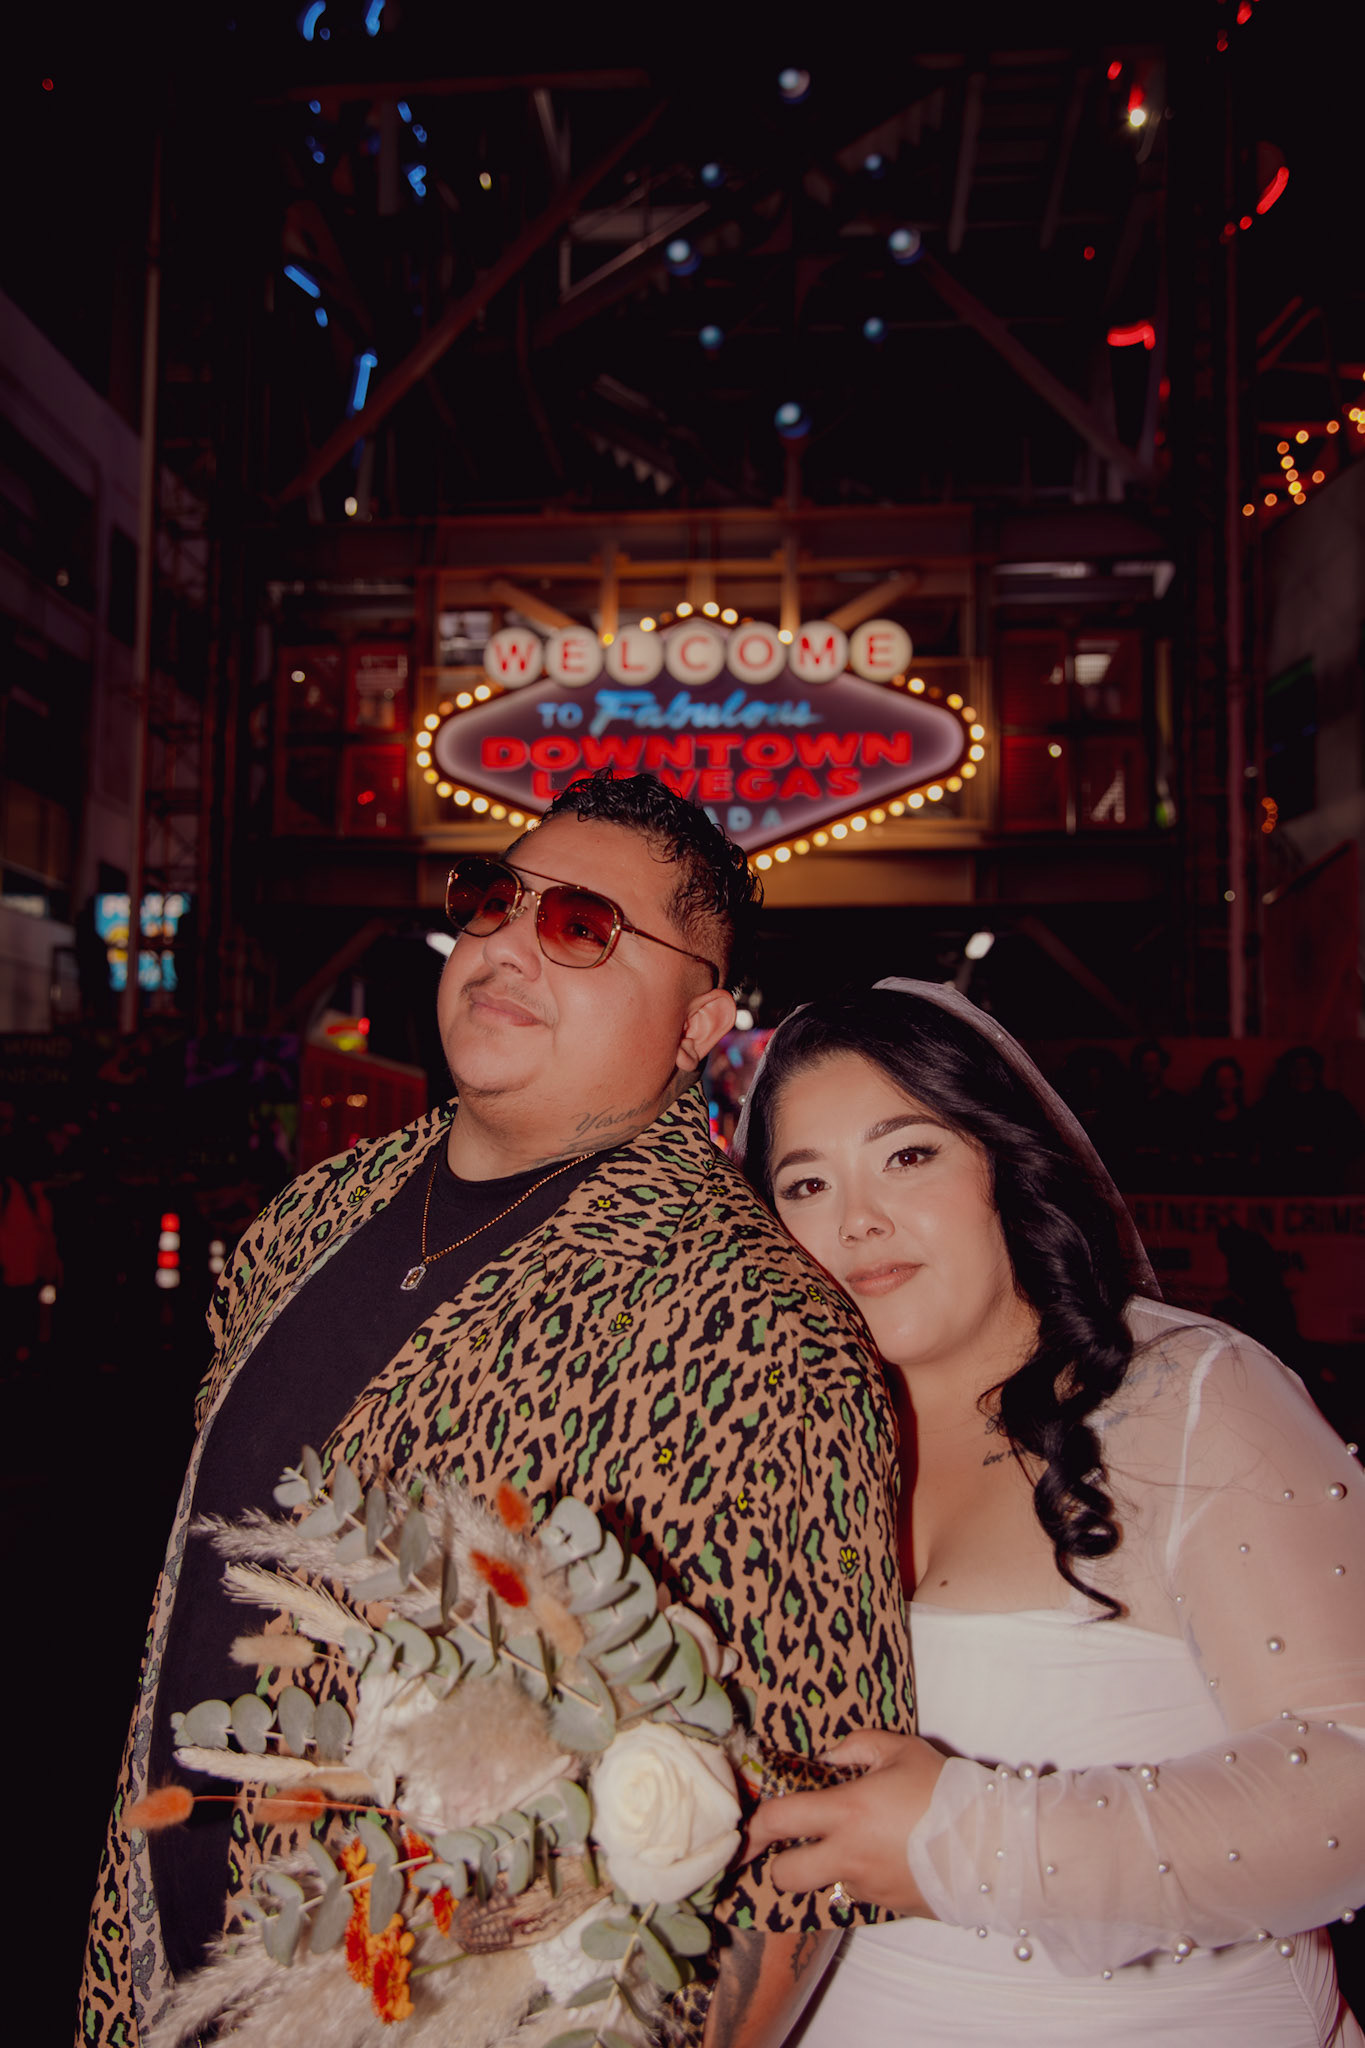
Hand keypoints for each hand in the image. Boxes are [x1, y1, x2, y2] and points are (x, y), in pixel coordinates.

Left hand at [746, 1731, 945, 1915]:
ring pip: (824, 1885)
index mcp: (845, 1812)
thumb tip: (826, 1757)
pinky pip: (859, 1893)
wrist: (994, 1845)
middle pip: (784, 1876)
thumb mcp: (902, 1750)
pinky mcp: (889, 1908)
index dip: (752, 1827)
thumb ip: (856, 1746)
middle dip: (777, 1863)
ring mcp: (868, 1888)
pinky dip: (862, 1877)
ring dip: (828, 1868)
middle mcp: (848, 1856)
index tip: (743, 1831)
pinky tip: (890, 1856)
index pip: (777, 1821)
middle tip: (790, 1846)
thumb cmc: (946, 1790)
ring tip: (860, 1842)